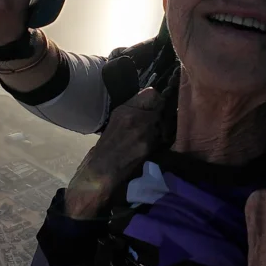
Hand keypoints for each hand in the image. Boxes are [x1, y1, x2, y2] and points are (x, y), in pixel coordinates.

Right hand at [64, 87, 168, 217]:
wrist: (101, 171)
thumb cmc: (106, 146)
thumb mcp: (115, 120)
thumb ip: (132, 109)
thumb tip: (151, 99)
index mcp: (126, 110)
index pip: (153, 94)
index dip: (155, 100)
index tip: (153, 106)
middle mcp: (138, 119)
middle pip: (162, 109)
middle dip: (159, 115)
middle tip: (152, 124)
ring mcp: (146, 134)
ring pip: (165, 124)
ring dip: (161, 129)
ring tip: (150, 137)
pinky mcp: (151, 148)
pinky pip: (163, 139)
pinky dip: (160, 141)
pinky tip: (151, 146)